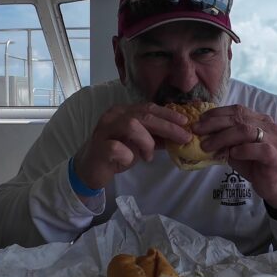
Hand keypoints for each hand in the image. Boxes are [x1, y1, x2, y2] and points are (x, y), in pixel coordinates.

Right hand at [73, 102, 189, 190]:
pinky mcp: (98, 147)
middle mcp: (113, 116)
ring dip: (146, 141)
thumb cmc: (116, 154)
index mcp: (123, 112)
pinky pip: (117, 148)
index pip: (149, 107)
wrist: (91, 169)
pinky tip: (130, 160)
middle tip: (184, 137)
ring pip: (131, 126)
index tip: (186, 122)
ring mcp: (104, 131)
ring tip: (148, 155)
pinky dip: (128, 155)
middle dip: (167, 126)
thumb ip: (156, 137)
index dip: (168, 114)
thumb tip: (180, 135)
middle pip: (144, 115)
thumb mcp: (139, 143)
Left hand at [193, 105, 276, 207]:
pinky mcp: (274, 155)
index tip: (200, 120)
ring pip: (246, 131)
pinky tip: (232, 154)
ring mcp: (273, 139)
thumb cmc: (253, 164)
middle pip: (238, 118)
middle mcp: (267, 125)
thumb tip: (203, 134)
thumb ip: (224, 140)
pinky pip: (259, 149)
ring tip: (207, 145)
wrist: (272, 184)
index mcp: (258, 119)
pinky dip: (243, 150)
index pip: (237, 110)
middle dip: (214, 124)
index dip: (217, 113)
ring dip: (223, 137)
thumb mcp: (235, 149)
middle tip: (197, 131)